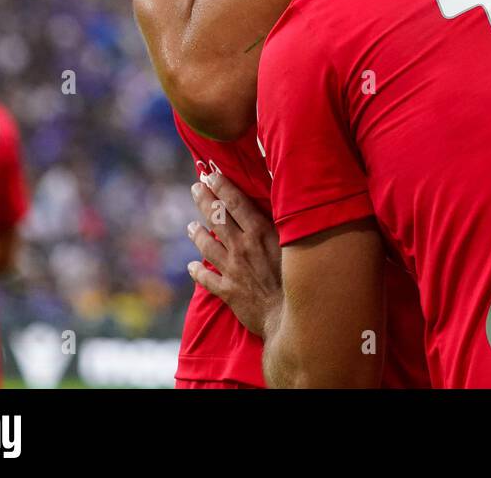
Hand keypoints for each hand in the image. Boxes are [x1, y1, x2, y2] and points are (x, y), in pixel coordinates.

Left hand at [187, 172, 282, 337]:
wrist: (291, 315)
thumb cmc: (300, 277)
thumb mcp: (294, 243)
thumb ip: (282, 224)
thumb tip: (279, 202)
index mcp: (259, 232)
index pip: (235, 203)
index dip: (221, 187)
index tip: (210, 175)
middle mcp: (242, 247)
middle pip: (217, 218)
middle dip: (204, 200)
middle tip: (196, 187)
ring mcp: (232, 269)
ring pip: (207, 246)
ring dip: (197, 233)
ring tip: (190, 226)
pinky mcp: (228, 290)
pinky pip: (207, 279)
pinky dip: (198, 272)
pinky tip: (192, 267)